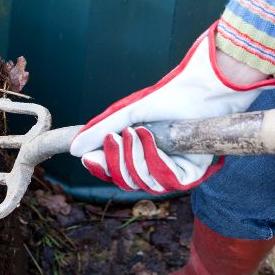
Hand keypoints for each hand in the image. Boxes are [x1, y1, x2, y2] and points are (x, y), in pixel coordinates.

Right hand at [69, 23, 274, 193]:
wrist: (200, 90)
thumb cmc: (167, 98)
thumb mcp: (127, 114)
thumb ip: (100, 131)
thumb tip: (74, 149)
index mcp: (140, 152)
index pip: (115, 171)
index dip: (101, 167)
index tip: (88, 157)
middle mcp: (156, 165)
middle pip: (126, 181)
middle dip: (117, 160)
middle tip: (117, 137)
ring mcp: (173, 171)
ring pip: (144, 183)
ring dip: (136, 157)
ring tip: (137, 132)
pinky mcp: (191, 174)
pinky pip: (166, 180)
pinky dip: (155, 159)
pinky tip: (152, 137)